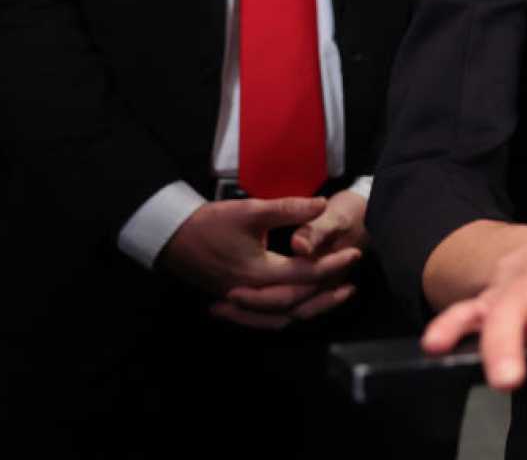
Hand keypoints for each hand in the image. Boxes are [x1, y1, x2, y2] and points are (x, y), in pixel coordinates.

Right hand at [160, 197, 362, 329]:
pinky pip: (264, 320)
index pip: (305, 274)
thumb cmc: (211, 222)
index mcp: (258, 272)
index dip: (333, 265)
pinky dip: (285, 316)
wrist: (172, 236)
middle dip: (326, 293)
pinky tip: (300, 310)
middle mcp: (250, 294)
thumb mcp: (251, 211)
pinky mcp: (233, 303)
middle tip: (351, 281)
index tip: (354, 254)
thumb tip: (322, 205)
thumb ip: (288, 209)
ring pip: (281, 317)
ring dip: (310, 309)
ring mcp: (240, 302)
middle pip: (297, 304)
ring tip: (335, 296)